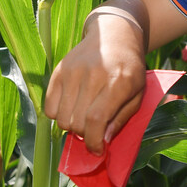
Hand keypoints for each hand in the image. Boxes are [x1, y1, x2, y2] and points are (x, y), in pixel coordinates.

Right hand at [45, 0, 148, 152]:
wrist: (115, 35)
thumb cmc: (130, 68)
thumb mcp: (137, 94)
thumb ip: (121, 119)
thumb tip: (102, 141)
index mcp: (118, 82)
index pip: (96, 120)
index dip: (94, 142)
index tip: (97, 151)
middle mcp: (93, 75)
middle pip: (77, 122)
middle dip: (85, 135)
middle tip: (93, 130)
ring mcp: (73, 71)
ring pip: (61, 118)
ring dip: (71, 126)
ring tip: (82, 117)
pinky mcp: (59, 69)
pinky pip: (49, 106)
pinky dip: (57, 114)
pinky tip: (71, 108)